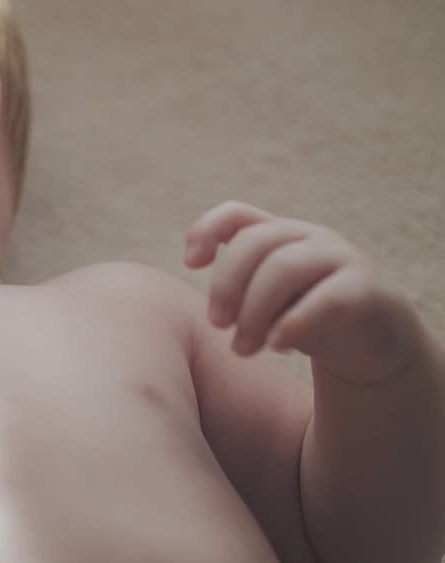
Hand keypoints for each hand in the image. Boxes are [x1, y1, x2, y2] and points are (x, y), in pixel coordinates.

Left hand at [184, 200, 421, 383]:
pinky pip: (327, 298)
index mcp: (278, 235)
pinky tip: (277, 346)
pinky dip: (294, 323)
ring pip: (284, 267)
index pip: (236, 213)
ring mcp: (340, 257)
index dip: (207, 230)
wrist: (370, 344)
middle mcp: (308, 237)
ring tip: (243, 349)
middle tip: (217, 325)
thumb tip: (213, 309)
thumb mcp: (266, 303)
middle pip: (254, 242)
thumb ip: (239, 294)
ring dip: (253, 312)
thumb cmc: (305, 319)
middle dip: (226, 285)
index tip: (191, 264)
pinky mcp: (367, 288)